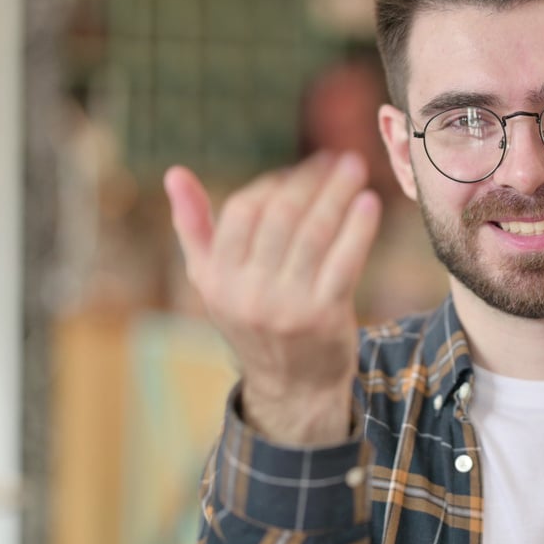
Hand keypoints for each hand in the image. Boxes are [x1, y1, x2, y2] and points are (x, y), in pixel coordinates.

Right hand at [164, 151, 381, 445]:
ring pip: (314, 233)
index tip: (301, 169)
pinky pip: (344, 262)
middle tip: (338, 157)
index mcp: (217, 278)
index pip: (242, 211)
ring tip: (355, 168)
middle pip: (282, 217)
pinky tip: (369, 203)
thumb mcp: (212, 281)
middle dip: (311, 180)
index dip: (274, 184)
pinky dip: (358, 229)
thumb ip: (193, 228)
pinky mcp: (324, 317)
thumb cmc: (254, 319)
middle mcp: (248, 292)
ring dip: (337, 193)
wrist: (293, 386)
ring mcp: (287, 305)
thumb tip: (174, 173)